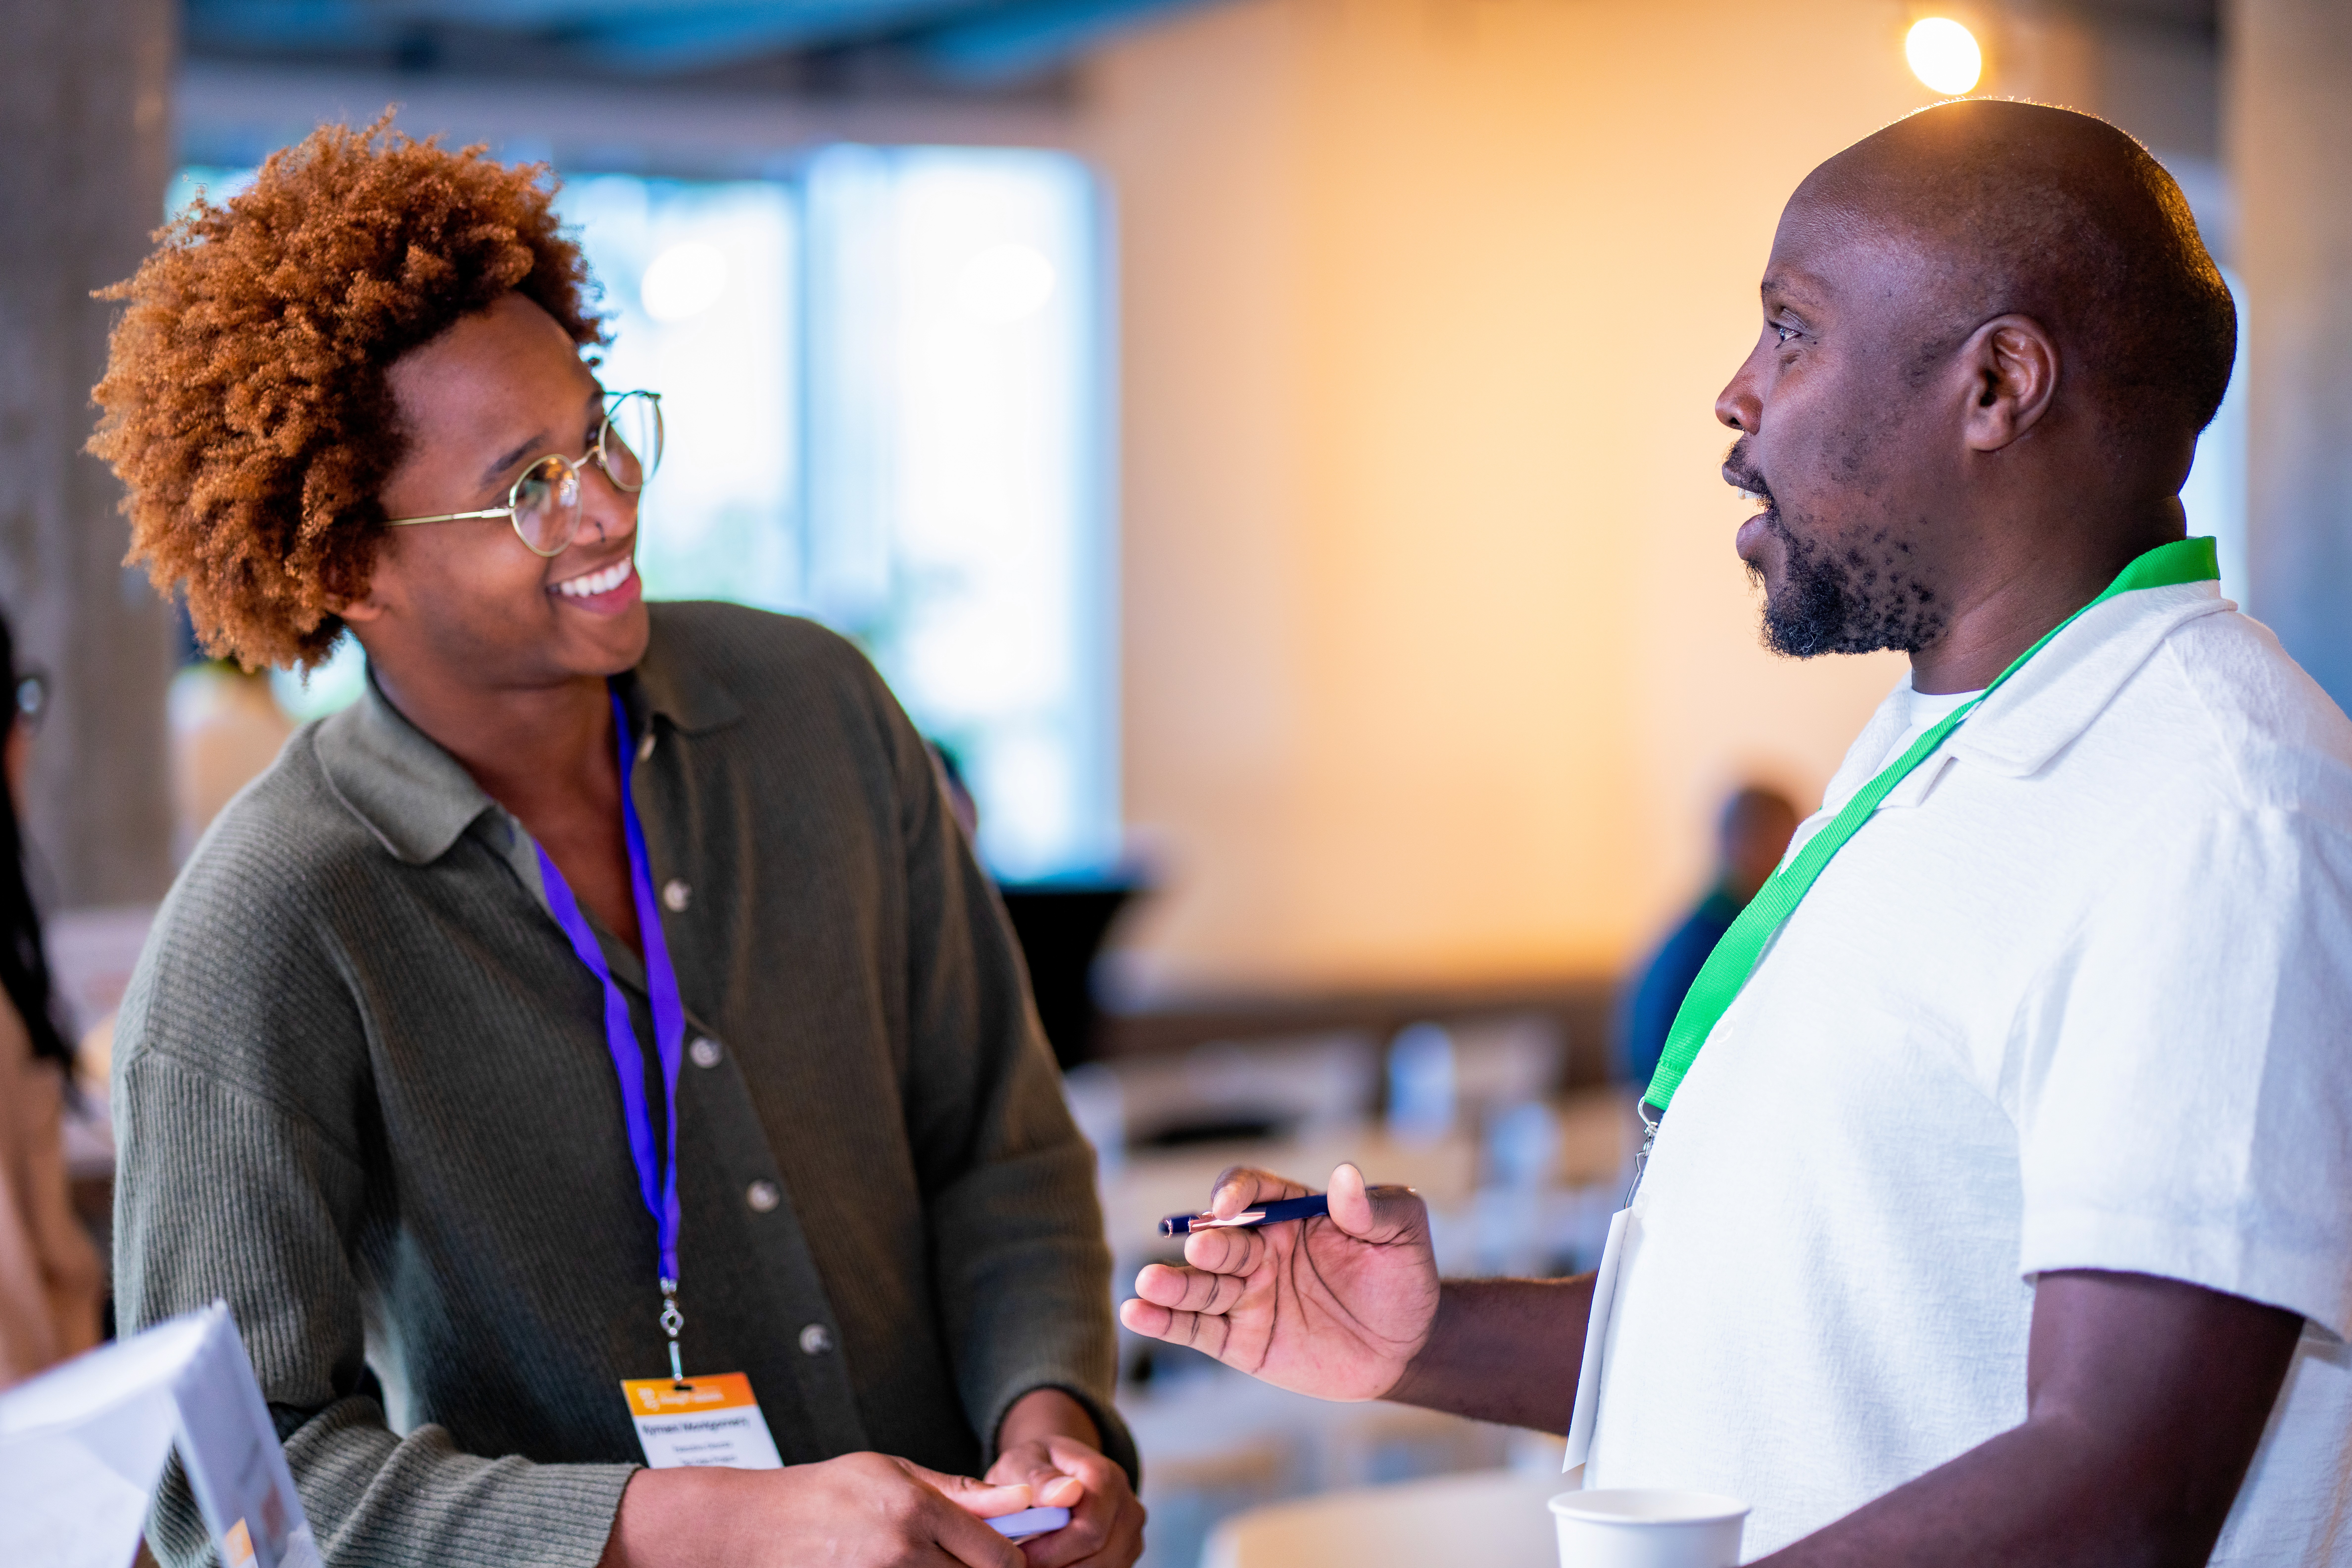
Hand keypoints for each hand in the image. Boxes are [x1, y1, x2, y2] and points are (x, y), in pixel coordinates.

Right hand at [600, 1451, 1035, 1567]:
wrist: (755, 1528)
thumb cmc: (826, 1493)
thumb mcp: (894, 1472)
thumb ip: (958, 1491)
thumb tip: (1020, 1500)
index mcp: (917, 1511)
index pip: (1000, 1557)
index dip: (1012, 1562)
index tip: (1005, 1557)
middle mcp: (903, 1552)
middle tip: (965, 1562)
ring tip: (927, 1563)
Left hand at [985, 1431, 1143, 1567]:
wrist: (1057, 1466)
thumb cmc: (1036, 1464)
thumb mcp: (1025, 1461)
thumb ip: (1040, 1478)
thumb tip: (1063, 1494)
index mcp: (1105, 1478)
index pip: (1088, 1533)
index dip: (1050, 1553)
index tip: (1021, 1554)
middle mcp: (1127, 1506)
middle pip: (1098, 1559)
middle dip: (1056, 1566)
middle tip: (1025, 1560)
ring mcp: (1132, 1531)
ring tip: (1037, 1557)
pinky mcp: (1128, 1550)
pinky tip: (1055, 1559)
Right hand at [1119, 1163, 1438, 1401]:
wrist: (1408, 1346)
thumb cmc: (1404, 1278)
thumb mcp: (1404, 1233)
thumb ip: (1373, 1207)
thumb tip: (1345, 1175)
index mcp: (1291, 1214)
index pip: (1250, 1192)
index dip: (1235, 1192)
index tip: (1229, 1204)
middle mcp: (1260, 1250)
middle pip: (1220, 1239)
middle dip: (1209, 1241)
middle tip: (1202, 1245)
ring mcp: (1247, 1295)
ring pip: (1200, 1285)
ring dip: (1171, 1284)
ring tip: (1148, 1284)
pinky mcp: (1241, 1340)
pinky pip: (1197, 1329)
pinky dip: (1165, 1323)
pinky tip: (1137, 1314)